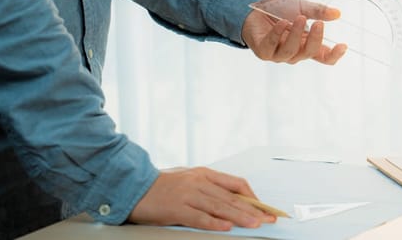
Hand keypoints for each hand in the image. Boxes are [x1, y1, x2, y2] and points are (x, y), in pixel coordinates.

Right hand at [128, 167, 275, 230]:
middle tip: (268, 218)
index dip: (252, 196)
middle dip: (253, 209)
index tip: (264, 207)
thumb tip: (233, 200)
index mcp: (205, 174)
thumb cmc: (162, 185)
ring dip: (239, 216)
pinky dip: (214, 222)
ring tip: (254, 224)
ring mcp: (188, 195)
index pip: (236, 183)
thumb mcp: (190, 180)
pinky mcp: (176, 208)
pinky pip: (199, 217)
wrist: (133, 186)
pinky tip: (226, 227)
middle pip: (231, 197)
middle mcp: (199, 182)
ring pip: (219, 206)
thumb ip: (210, 188)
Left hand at [242, 0, 346, 64]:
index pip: (323, 57)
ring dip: (296, 35)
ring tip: (300, 18)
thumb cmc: (281, 10)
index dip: (334, 55)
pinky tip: (282, 23)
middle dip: (315, 39)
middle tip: (319, 23)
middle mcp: (295, 52)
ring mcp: (279, 54)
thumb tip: (336, 13)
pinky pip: (272, 46)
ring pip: (291, 51)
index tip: (343, 46)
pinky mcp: (263, 52)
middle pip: (309, 53)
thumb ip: (318, 11)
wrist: (256, 8)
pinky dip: (278, 34)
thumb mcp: (302, 6)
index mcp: (307, 45)